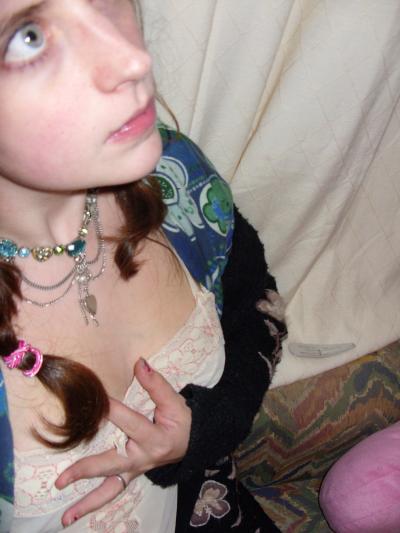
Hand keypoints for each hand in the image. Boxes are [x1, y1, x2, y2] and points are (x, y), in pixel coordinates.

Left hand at [55, 357, 190, 526]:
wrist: (194, 441)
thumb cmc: (183, 420)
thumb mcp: (174, 401)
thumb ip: (156, 383)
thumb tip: (139, 362)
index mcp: (155, 439)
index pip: (129, 422)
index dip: (112, 410)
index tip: (94, 402)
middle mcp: (143, 459)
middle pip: (111, 465)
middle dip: (85, 470)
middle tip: (62, 478)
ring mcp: (136, 470)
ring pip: (110, 488)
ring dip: (86, 502)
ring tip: (65, 516)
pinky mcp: (131, 474)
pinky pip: (112, 492)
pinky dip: (94, 504)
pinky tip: (74, 514)